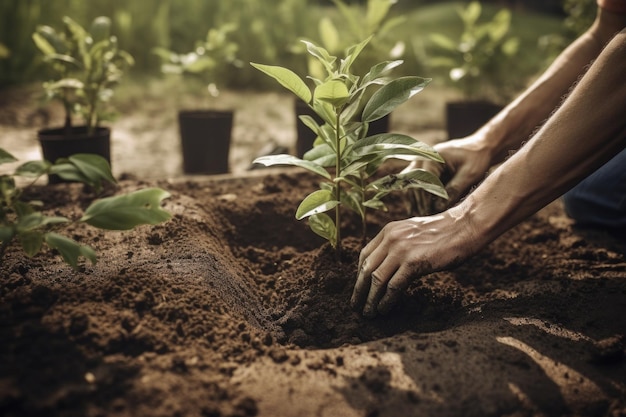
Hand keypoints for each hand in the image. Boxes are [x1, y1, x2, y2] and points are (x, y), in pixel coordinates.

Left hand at [350, 208, 476, 317]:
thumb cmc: (443, 232)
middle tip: (355, 304)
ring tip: (368, 312)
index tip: (359, 286)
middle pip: (366, 268)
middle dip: (359, 289)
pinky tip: (383, 308)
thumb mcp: (412, 232)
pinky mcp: (414, 263)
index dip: (359, 273)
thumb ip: (398, 243)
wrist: (464, 227)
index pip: (364, 254)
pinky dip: (386, 300)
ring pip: (376, 279)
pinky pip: (394, 286)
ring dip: (370, 298)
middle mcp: (391, 239)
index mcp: (389, 231)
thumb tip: (388, 263)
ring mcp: (401, 250)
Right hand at [404, 136, 493, 214]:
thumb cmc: (477, 158)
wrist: (480, 146)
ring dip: (414, 199)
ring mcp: (420, 163)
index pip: (421, 181)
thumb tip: (438, 207)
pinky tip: (423, 209)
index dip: (424, 199)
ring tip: (422, 215)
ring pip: (409, 184)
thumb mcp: (470, 174)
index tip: (429, 213)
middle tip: (424, 216)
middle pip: (410, 183)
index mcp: (432, 156)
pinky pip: (413, 184)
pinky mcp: (422, 169)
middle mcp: (422, 158)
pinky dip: (417, 196)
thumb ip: (454, 189)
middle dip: (417, 201)